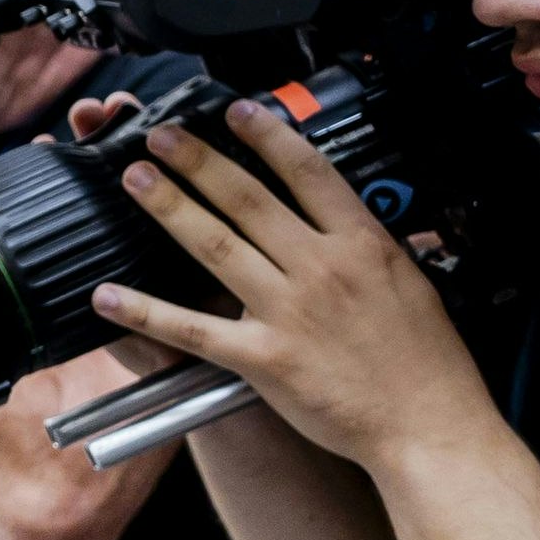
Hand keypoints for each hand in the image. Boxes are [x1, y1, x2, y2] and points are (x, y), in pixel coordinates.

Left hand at [85, 99, 496, 471]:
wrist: (431, 428)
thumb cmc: (428, 364)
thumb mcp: (413, 282)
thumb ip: (371, 246)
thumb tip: (349, 218)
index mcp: (363, 245)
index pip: (309, 173)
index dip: (268, 136)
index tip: (236, 110)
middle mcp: (322, 270)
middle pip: (249, 200)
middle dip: (200, 161)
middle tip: (161, 134)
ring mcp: (290, 312)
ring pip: (216, 246)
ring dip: (170, 207)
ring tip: (136, 179)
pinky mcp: (265, 358)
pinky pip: (194, 329)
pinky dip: (146, 312)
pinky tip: (107, 295)